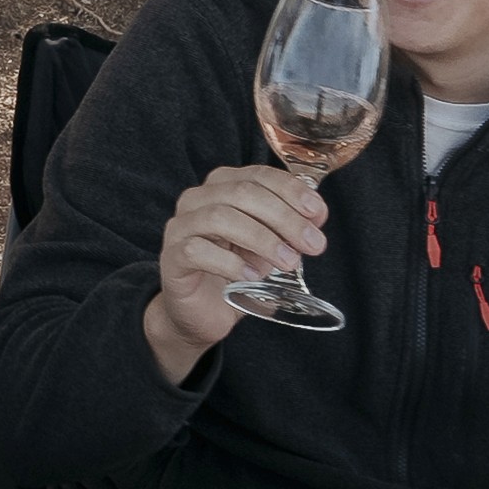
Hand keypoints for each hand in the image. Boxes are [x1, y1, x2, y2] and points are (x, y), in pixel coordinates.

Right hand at [143, 161, 327, 386]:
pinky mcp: (171, 257)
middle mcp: (197, 199)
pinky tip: (252, 276)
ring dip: (262, 239)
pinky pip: (197, 251)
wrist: (202, 312)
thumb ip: (288, 228)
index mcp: (221, 186)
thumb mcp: (268, 245)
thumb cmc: (236, 271)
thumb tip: (315, 217)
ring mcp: (180, 227)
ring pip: (220, 217)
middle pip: (242, 193)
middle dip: (284, 217)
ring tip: (288, 262)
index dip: (291, 190)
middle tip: (312, 244)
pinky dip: (230, 263)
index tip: (318, 214)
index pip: (258, 175)